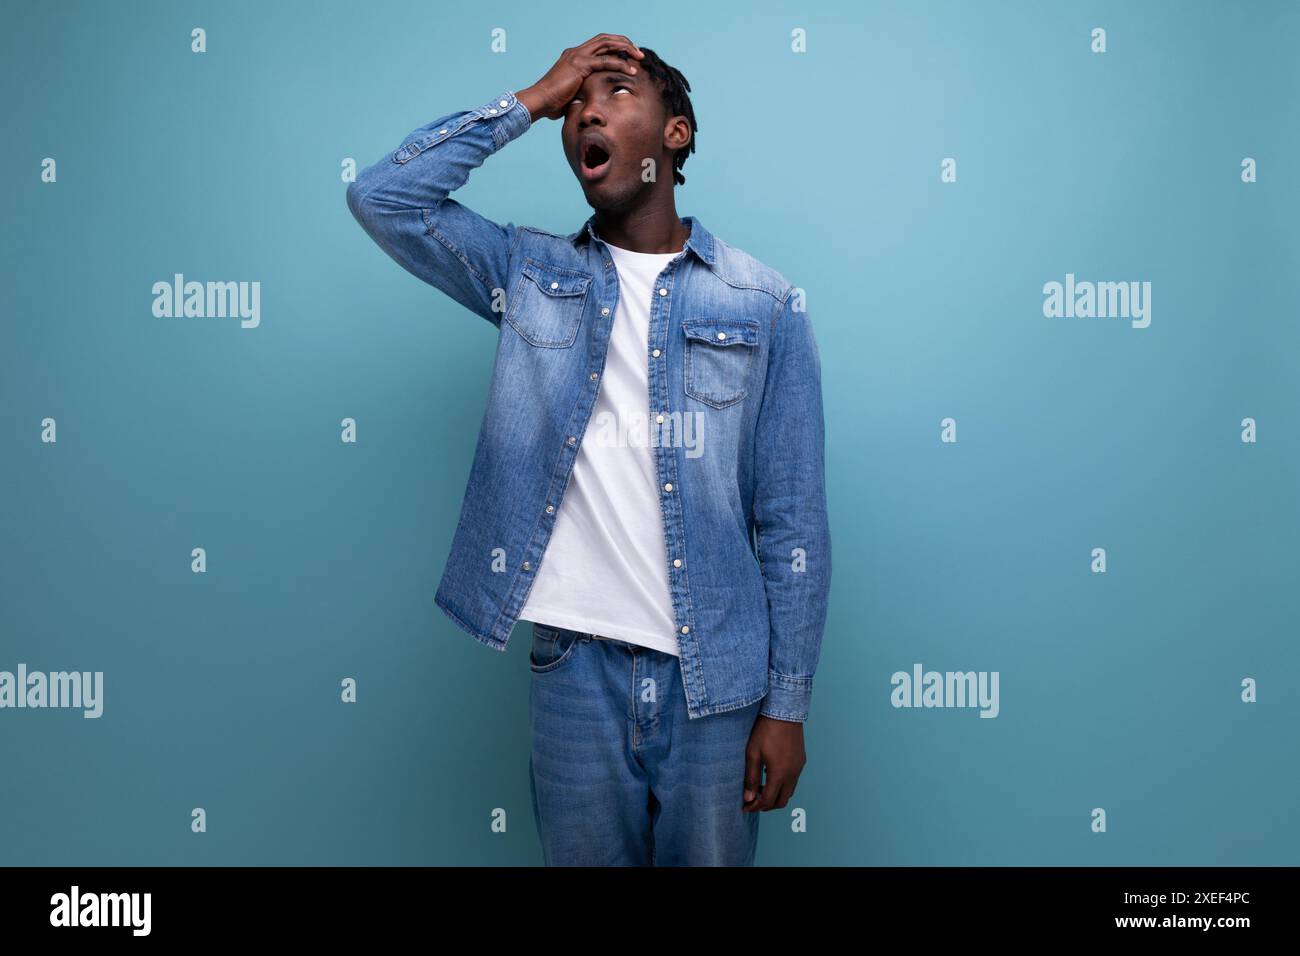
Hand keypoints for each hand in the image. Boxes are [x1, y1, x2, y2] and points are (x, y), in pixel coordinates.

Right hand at [517, 34, 644, 122]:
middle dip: (624, 42)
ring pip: (607, 44)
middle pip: (605, 38)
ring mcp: (577, 56)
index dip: (615, 47)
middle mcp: (576, 52)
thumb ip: (584, 91)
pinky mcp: (580, 65)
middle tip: (638, 53)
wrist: (540, 101)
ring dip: (626, 48)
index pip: (599, 44)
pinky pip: (606, 61)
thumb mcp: (572, 94)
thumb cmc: (553, 103)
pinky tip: (631, 71)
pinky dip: (621, 65)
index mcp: (574, 56)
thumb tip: (594, 102)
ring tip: (639, 57)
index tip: (629, 56)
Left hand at [742, 714, 806, 811]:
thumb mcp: (752, 754)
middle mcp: (792, 774)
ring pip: (789, 792)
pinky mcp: (801, 761)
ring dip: (775, 796)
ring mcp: (799, 768)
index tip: (745, 807)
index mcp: (779, 774)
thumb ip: (750, 778)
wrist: (784, 712)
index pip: (767, 800)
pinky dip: (782, 785)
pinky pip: (793, 781)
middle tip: (753, 802)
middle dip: (766, 806)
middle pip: (781, 801)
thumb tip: (748, 798)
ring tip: (761, 789)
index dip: (755, 807)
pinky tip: (770, 775)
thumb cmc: (765, 731)